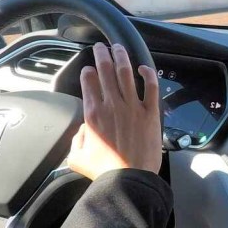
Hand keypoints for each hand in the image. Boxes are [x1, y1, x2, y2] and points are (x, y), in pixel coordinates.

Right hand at [68, 43, 161, 179]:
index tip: (88, 69)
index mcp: (93, 114)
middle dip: (101, 55)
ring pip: (125, 73)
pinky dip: (147, 74)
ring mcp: (132, 107)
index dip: (88, 72)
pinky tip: (143, 67)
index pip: (89, 82)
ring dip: (121, 57)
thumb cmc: (104, 171)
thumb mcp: (77, 157)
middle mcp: (112, 105)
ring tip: (118, 48)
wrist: (129, 179)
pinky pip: (151, 87)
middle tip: (101, 48)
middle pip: (105, 70)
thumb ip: (76, 140)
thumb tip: (83, 131)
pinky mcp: (150, 113)